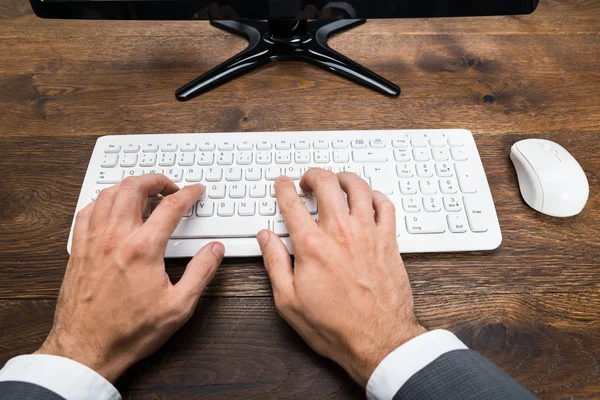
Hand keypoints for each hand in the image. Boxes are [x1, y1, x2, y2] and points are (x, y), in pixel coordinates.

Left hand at [36, 175, 223, 382]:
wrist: (86, 350)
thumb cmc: (128, 331)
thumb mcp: (178, 306)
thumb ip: (201, 272)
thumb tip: (214, 249)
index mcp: (143, 249)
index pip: (171, 206)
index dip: (188, 193)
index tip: (195, 191)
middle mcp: (115, 238)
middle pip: (135, 187)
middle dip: (156, 180)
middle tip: (170, 187)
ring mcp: (93, 241)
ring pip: (109, 194)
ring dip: (130, 187)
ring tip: (145, 193)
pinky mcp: (78, 250)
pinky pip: (87, 211)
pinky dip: (103, 201)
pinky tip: (112, 209)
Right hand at [257, 170, 426, 386]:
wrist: (377, 340)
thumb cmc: (335, 325)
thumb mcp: (289, 300)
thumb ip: (275, 262)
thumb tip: (265, 238)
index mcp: (311, 245)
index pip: (292, 203)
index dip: (284, 188)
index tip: (283, 184)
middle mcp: (340, 232)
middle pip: (326, 183)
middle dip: (313, 175)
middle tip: (307, 181)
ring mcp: (367, 233)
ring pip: (358, 187)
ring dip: (344, 177)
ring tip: (336, 180)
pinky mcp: (388, 241)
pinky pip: (385, 205)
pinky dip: (375, 195)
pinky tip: (369, 198)